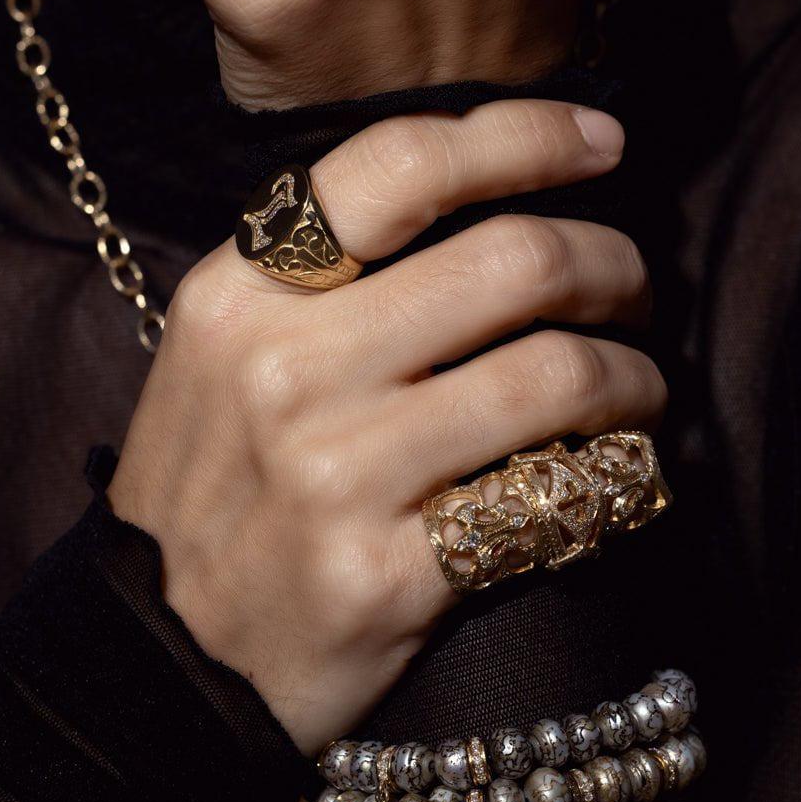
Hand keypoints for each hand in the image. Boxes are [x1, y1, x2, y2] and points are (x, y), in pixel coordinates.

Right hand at [108, 101, 662, 753]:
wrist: (159, 662)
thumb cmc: (213, 498)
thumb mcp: (221, 360)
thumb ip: (324, 283)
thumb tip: (487, 215)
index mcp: (240, 295)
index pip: (401, 167)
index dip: (525, 139)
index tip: (603, 143)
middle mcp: (285, 370)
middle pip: (514, 263)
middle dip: (616, 266)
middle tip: (639, 293)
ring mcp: (336, 476)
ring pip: (556, 376)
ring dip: (635, 378)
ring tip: (640, 393)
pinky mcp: (387, 576)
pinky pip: (549, 499)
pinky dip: (612, 478)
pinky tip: (616, 478)